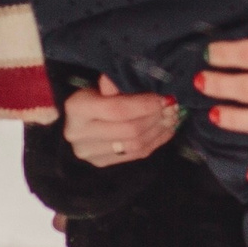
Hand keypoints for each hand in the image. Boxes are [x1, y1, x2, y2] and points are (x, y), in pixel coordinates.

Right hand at [62, 75, 181, 168]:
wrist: (76, 120)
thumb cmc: (90, 95)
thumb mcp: (101, 84)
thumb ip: (119, 86)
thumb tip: (148, 85)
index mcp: (76, 109)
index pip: (117, 109)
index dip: (143, 105)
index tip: (163, 98)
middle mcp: (78, 134)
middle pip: (128, 130)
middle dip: (155, 118)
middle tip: (171, 108)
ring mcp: (89, 152)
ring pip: (134, 145)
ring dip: (158, 131)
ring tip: (172, 118)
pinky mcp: (101, 162)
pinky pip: (136, 155)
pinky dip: (155, 142)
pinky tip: (166, 130)